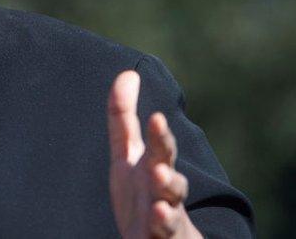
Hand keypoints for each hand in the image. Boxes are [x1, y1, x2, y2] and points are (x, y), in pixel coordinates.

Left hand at [107, 71, 200, 238]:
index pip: (158, 146)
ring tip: (160, 175)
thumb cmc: (141, 194)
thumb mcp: (127, 155)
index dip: (157, 133)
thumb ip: (123, 118)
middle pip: (170, 171)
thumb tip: (128, 73)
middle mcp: (165, 189)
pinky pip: (165, 232)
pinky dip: (163, 223)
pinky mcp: (161, 237)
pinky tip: (158, 215)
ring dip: (167, 188)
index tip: (156, 117)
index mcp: (155, 166)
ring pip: (172, 204)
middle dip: (165, 153)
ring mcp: (165, 215)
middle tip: (159, 138)